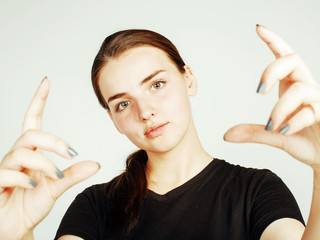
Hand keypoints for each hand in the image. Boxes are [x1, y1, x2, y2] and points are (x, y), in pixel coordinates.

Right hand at [0, 78, 99, 239]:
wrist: (16, 228)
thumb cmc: (31, 204)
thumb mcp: (56, 187)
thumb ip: (73, 174)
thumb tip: (96, 164)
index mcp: (32, 153)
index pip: (32, 120)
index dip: (38, 101)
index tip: (46, 82)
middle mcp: (18, 156)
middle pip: (31, 134)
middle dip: (53, 140)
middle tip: (71, 153)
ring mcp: (5, 169)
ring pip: (21, 152)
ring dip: (43, 163)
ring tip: (56, 176)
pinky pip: (6, 173)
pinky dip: (23, 178)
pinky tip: (34, 186)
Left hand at [224, 25, 319, 168]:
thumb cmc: (303, 140)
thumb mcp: (273, 135)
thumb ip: (253, 132)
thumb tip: (226, 135)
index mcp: (292, 86)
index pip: (285, 57)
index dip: (274, 41)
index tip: (258, 29)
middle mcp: (306, 88)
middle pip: (293, 60)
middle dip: (273, 70)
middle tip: (259, 90)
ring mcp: (318, 100)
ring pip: (299, 90)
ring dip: (281, 108)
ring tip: (272, 125)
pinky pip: (310, 111)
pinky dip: (293, 122)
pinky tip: (283, 131)